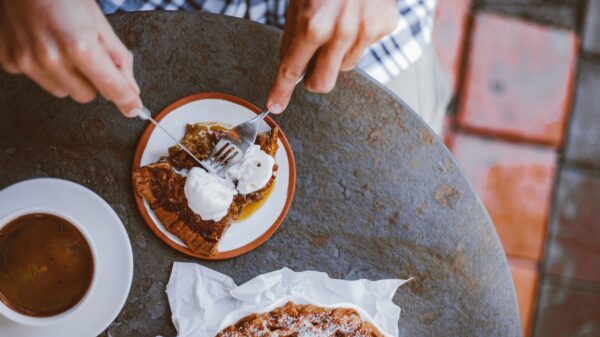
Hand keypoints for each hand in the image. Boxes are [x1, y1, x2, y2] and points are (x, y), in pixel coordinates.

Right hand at [0, 0, 140, 116]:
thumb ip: (118, 58)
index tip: (133, 107)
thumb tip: (131, 88)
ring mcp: (27, 61)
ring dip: (67, 76)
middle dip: (91, 80)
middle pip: (86, 95)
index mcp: (79, 46)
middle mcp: (51, 58)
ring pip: (61, 91)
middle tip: (85, 54)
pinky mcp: (9, 61)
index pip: (111, 88)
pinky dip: (43, 68)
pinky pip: (37, 79)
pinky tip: (40, 43)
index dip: (127, 100)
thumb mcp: (98, 22)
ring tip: (60, 46)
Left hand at [266, 0, 398, 112]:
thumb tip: (292, 63)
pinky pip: (366, 45)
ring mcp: (366, 31)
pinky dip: (360, 35)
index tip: (274, 104)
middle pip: (323, 84)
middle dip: (314, 79)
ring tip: (339, 22)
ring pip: (346, 65)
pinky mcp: (384, 25)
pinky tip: (357, 12)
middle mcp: (340, 33)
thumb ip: (294, 33)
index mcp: (312, 25)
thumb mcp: (297, 0)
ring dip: (338, 54)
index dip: (280, 91)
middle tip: (311, 66)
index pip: (291, 69)